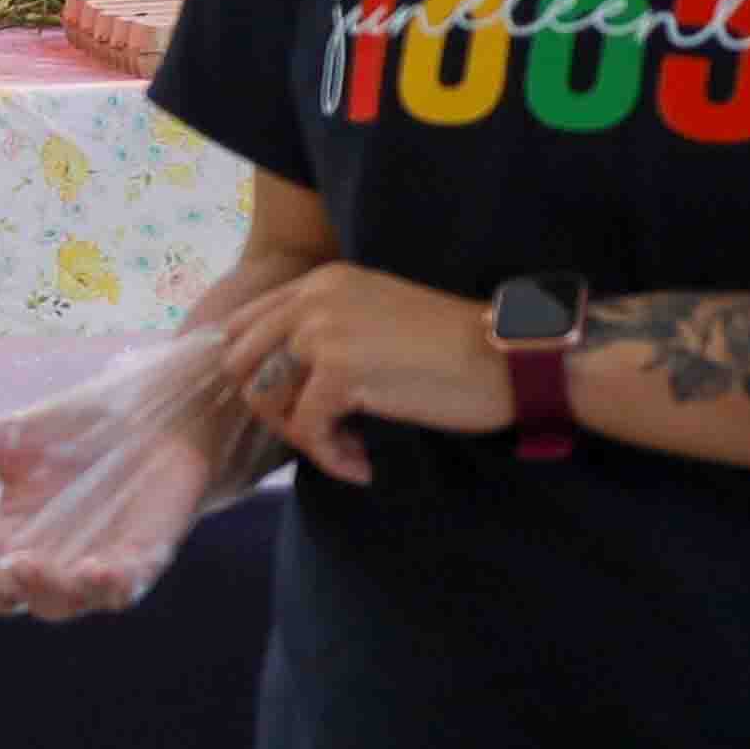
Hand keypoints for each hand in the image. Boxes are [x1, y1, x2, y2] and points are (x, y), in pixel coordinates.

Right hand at [0, 342, 264, 619]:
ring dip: (37, 587)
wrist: (162, 419)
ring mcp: (90, 568)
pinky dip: (109, 585)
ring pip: (56, 600)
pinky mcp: (142, 560)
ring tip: (21, 563)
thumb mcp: (8, 435)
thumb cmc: (82, 434)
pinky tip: (96, 571)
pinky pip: (124, 587)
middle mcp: (39, 562)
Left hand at [215, 261, 508, 483]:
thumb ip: (324, 332)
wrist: (509, 357)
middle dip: (272, 408)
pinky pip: (306, 430)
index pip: (241, 328)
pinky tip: (362, 465)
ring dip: (303, 436)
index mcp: (319, 283)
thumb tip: (275, 381)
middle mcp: (313, 300)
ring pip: (266, 399)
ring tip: (346, 450)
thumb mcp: (375, 317)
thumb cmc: (453, 348)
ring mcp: (323, 333)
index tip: (291, 405)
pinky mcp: (340, 372)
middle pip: (240, 365)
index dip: (255, 375)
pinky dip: (331, 458)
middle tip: (318, 432)